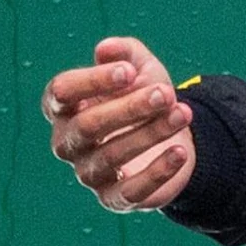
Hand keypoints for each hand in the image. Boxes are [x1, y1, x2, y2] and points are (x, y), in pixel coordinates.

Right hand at [42, 37, 196, 212]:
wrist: (173, 138)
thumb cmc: (146, 98)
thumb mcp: (142, 69)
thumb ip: (126, 53)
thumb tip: (106, 48)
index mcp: (65, 107)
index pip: (60, 93)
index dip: (91, 81)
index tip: (128, 72)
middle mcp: (68, 141)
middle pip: (87, 126)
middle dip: (129, 108)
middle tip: (166, 93)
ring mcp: (88, 172)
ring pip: (111, 155)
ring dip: (151, 133)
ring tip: (184, 113)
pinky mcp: (114, 197)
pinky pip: (129, 191)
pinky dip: (156, 172)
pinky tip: (180, 153)